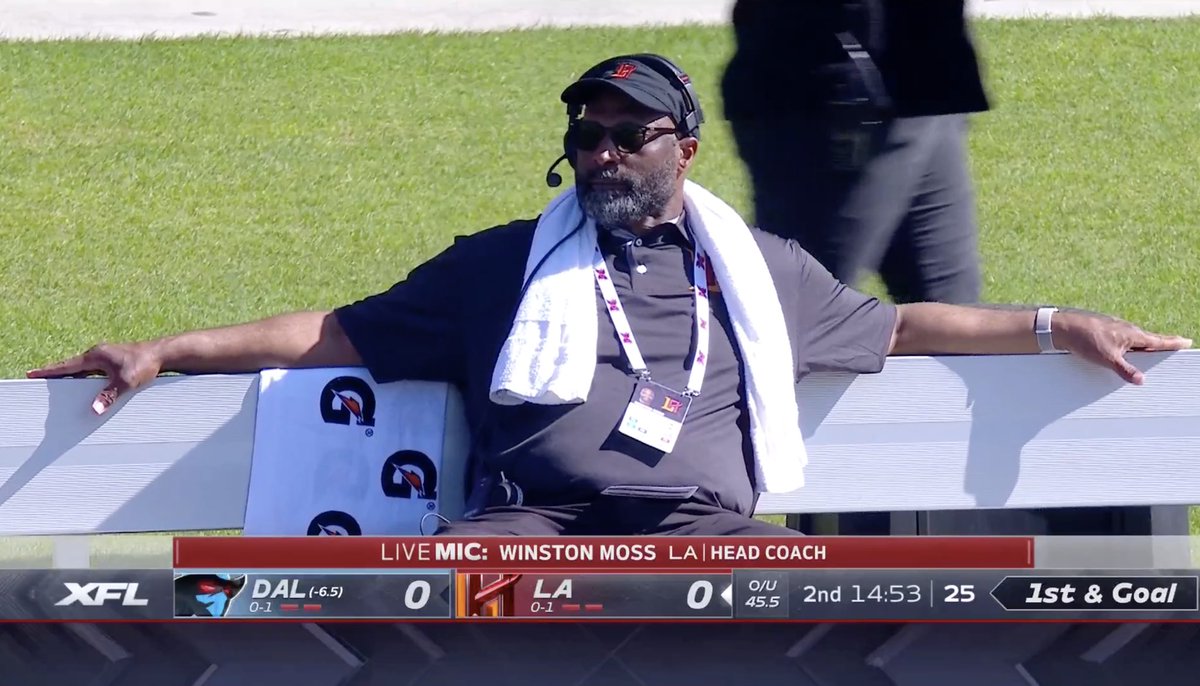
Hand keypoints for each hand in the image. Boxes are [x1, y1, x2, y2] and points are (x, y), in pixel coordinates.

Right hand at [26, 342, 163, 413]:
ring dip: (71, 376)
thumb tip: (94, 410)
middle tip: (39, 380)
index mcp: (95, 357)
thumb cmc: (145, 365)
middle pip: (71, 367)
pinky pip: (93, 371)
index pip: (66, 366)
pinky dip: (85, 378)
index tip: (32, 374)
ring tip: (58, 385)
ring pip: (82, 369)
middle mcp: (98, 355)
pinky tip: (84, 385)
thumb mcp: (126, 382)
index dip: (49, 371)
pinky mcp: (114, 362)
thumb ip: (109, 396)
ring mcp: (106, 357)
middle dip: (56, 374)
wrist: (163, 354)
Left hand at [1055, 312, 1192, 383]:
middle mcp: (1127, 330)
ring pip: (1135, 339)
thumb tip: (1141, 380)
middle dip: (1162, 343)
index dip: (1173, 342)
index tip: (1187, 341)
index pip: (1158, 340)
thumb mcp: (1107, 359)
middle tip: (1177, 343)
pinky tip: (1127, 350)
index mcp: (1133, 335)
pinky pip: (1123, 339)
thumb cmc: (1085, 340)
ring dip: (1145, 344)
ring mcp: (1116, 329)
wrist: (1063, 327)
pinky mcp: (1105, 330)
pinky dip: (1130, 345)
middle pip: (1149, 339)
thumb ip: (1125, 370)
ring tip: (1155, 349)